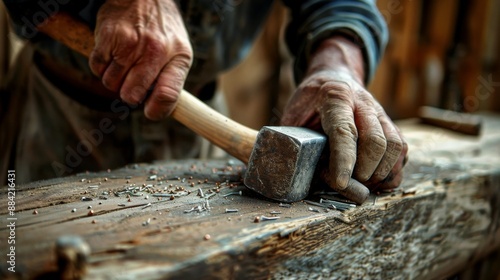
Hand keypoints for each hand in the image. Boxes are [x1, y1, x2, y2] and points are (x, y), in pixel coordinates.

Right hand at [89, 0, 191, 119]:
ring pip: (111, 85)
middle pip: (132, 95)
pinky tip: (113, 55)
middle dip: (130, 94)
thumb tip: (157, 110)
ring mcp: (129, 44)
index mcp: (176, 57)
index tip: (150, 112)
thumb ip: (172, 81)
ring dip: (115, 80)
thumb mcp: (179, 52)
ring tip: (125, 64)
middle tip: (134, 82)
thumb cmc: (163, 30)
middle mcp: (154, 51)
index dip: (157, 111)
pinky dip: (102, 68)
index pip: (168, 95)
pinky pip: (97, 69)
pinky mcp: (107, 37)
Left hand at [281, 36, 407, 202]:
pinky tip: (376, 180)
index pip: (344, 131)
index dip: (344, 160)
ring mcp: (381, 113)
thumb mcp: (293, 117)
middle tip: (348, 184)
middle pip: (376, 141)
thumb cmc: (309, 104)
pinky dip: (393, 172)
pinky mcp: (391, 124)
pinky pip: (402, 150)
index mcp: (334, 97)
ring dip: (381, 174)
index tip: (340, 182)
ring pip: (395, 146)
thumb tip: (297, 175)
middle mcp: (363, 102)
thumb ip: (295, 142)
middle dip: (364, 172)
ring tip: (363, 184)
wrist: (333, 80)